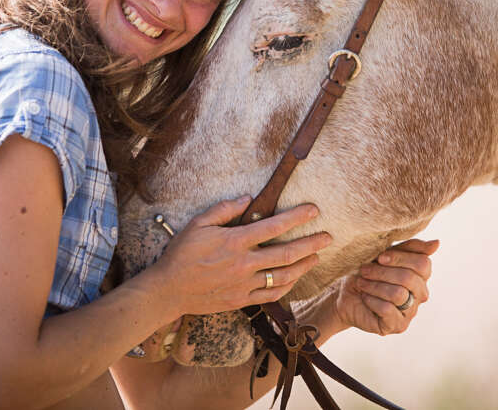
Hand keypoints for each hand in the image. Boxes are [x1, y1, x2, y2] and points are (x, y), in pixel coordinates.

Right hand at [150, 196, 332, 316]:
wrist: (169, 290)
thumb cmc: (182, 254)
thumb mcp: (198, 224)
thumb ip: (224, 209)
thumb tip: (247, 198)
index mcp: (235, 241)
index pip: (274, 226)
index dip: (297, 217)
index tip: (314, 210)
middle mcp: (244, 263)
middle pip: (287, 253)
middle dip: (311, 243)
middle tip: (328, 236)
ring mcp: (245, 284)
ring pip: (284, 275)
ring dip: (304, 265)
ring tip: (317, 256)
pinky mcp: (242, 300)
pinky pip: (272, 294)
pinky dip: (287, 286)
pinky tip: (295, 278)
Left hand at [330, 238, 438, 335]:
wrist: (346, 295)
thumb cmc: (367, 272)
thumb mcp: (386, 254)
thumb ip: (411, 248)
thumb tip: (437, 243)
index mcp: (421, 275)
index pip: (422, 263)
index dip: (400, 258)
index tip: (379, 257)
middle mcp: (420, 294)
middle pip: (409, 278)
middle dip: (383, 272)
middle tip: (364, 270)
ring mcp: (411, 311)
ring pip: (398, 294)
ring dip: (375, 286)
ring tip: (362, 283)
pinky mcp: (398, 325)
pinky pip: (387, 309)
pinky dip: (372, 300)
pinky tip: (365, 298)